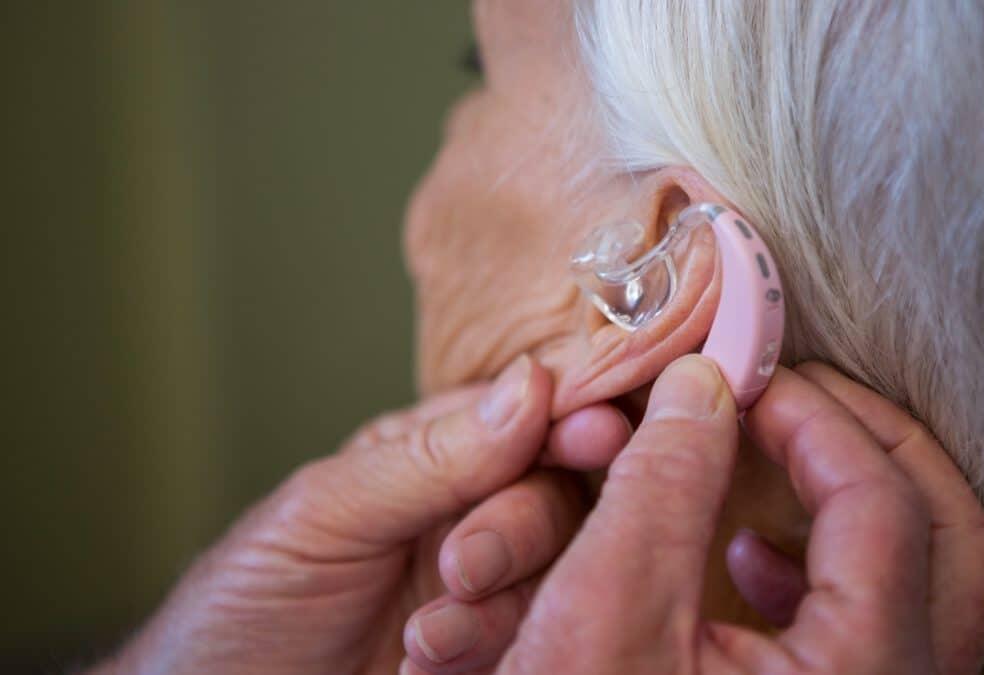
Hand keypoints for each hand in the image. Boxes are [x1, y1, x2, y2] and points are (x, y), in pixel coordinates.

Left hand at [92, 355, 631, 674]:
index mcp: (434, 456)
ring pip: (555, 572)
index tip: (594, 431)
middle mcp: (471, 513)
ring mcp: (487, 587)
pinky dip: (485, 651)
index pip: (525, 418)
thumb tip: (530, 384)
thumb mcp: (327, 513)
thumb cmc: (248, 601)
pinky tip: (423, 665)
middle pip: (555, 495)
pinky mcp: (495, 651)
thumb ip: (434, 456)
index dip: (568, 419)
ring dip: (495, 605)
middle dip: (520, 528)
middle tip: (466, 565)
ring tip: (423, 637)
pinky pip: (535, 636)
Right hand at [401, 356, 983, 674]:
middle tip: (792, 397)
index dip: (814, 417)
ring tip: (775, 462)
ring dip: (862, 499)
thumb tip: (701, 386)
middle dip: (872, 443)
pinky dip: (824, 569)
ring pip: (932, 582)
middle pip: (952, 537)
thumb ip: (661, 484)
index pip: (880, 503)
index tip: (744, 375)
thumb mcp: (604, 611)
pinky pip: (876, 627)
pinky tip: (745, 562)